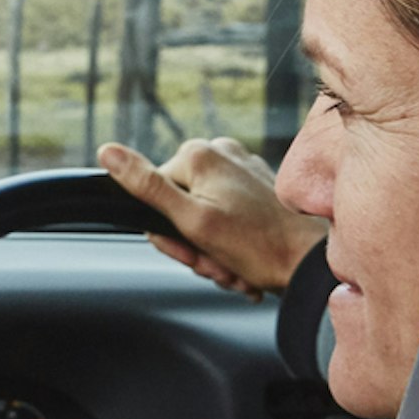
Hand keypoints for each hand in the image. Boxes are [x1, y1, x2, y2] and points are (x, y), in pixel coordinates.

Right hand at [99, 137, 326, 295]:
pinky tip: (247, 259)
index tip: (195, 253)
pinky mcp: (258, 186)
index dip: (171, 235)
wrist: (311, 263)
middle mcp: (220, 152)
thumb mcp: (193, 222)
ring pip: (203, 216)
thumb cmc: (259, 247)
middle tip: (219, 265)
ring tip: (236, 267)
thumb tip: (107, 152)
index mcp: (198, 155)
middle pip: (179, 208)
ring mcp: (242, 168)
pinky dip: (233, 241)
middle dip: (195, 246)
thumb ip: (147, 187)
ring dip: (214, 251)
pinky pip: (227, 215)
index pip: (154, 197)